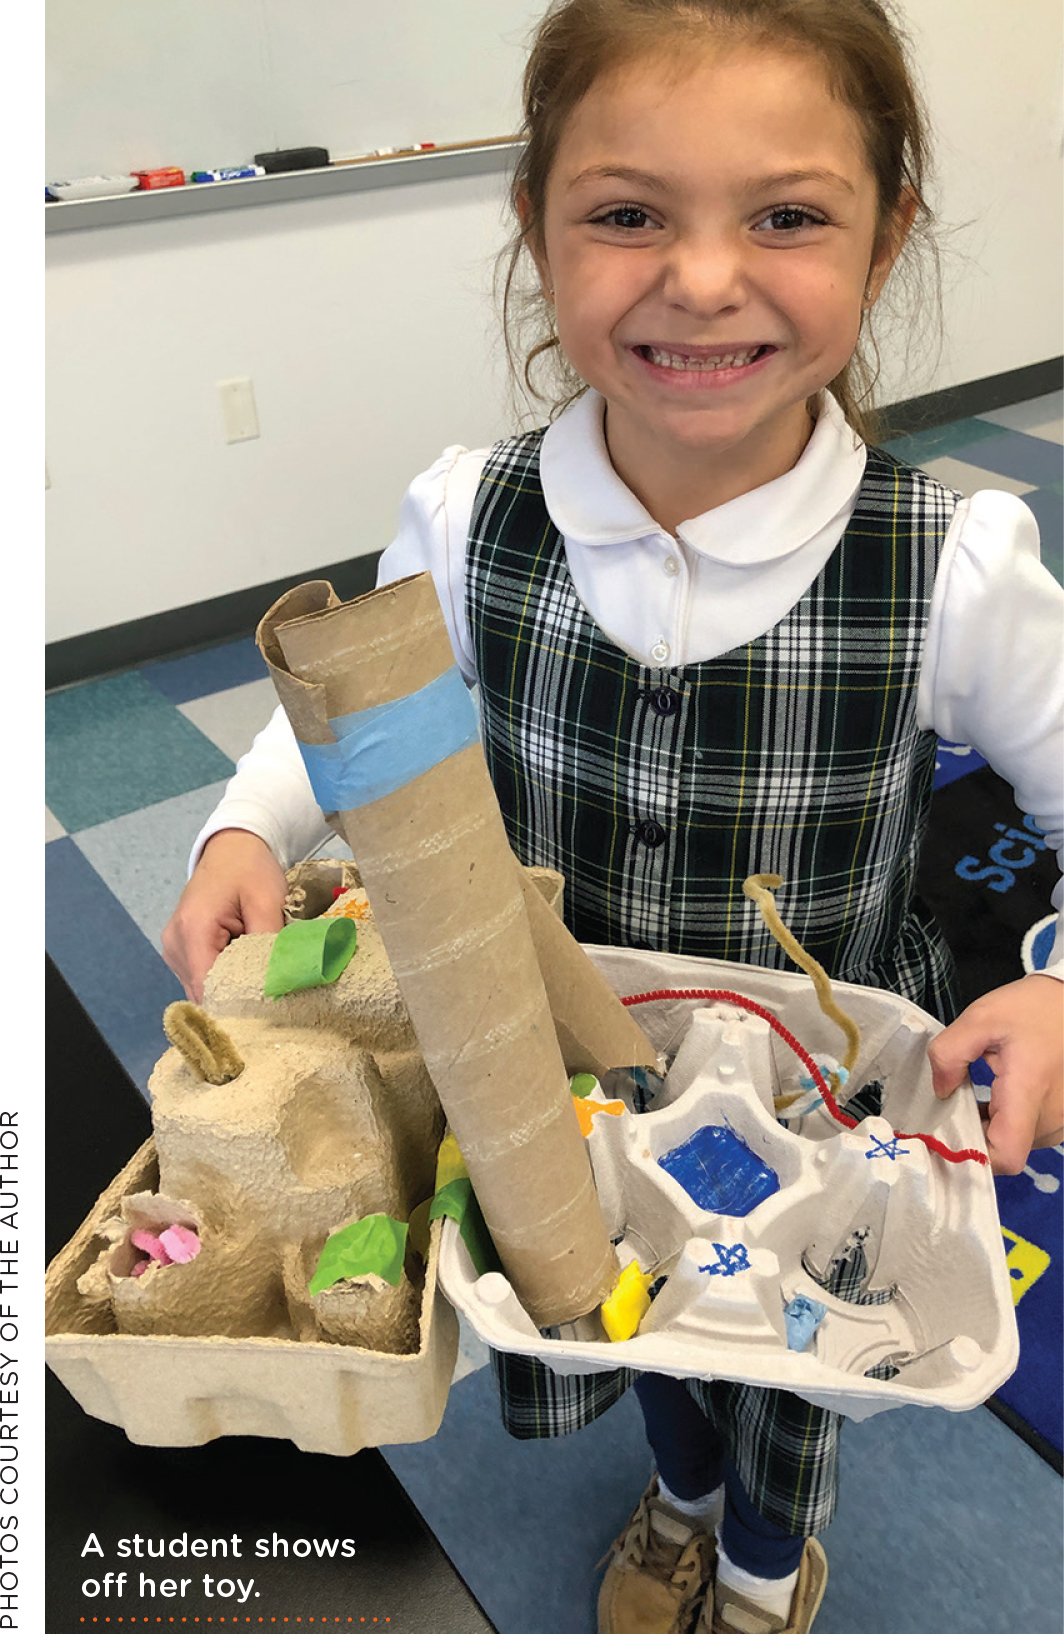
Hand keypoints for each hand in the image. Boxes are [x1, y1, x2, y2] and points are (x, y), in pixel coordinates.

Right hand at [161, 829, 286, 1002]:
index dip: (235, 1007)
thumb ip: (269, 945)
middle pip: (204, 993)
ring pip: (203, 989)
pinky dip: (225, 978)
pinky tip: (247, 970)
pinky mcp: (182, 950)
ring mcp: (175, 949)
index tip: (266, 1015)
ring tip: (262, 983)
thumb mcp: (266, 902)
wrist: (233, 846)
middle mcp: (175, 945)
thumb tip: (278, 985)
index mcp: (191, 932)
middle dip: (236, 1001)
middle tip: (272, 1003)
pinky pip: (203, 976)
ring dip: (231, 989)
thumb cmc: (249, 868)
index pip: (207, 990)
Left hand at [929, 974, 1063, 1173]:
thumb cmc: (1031, 1008)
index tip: (946, 1134)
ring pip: (1015, 1143)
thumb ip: (950, 1054)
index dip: (974, 1156)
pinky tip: (991, 1097)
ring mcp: (1060, 1120)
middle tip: (946, 1109)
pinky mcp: (1061, 1117)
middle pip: (1005, 1151)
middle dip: (972, 1135)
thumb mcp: (980, 1018)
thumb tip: (942, 1091)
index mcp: (1030, 1093)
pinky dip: (1005, 1121)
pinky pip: (1027, 1132)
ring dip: (989, 1128)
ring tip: (970, 1097)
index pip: (1006, 1156)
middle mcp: (1051, 1117)